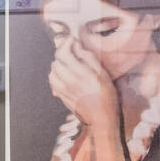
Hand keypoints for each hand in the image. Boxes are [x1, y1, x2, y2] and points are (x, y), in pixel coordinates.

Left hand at [47, 42, 133, 160]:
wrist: (101, 120)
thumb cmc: (107, 98)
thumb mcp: (104, 75)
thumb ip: (90, 59)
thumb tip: (78, 47)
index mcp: (80, 73)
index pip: (63, 53)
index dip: (66, 43)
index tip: (72, 40)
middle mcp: (68, 81)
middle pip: (56, 60)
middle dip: (63, 53)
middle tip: (72, 52)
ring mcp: (62, 90)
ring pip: (52, 71)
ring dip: (58, 65)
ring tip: (68, 65)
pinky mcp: (60, 96)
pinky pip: (52, 82)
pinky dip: (56, 76)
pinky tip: (65, 76)